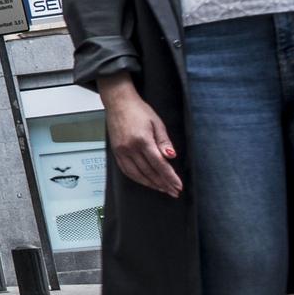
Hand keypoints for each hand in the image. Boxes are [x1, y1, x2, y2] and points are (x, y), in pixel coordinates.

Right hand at [100, 75, 180, 197]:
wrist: (118, 102)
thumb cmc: (139, 110)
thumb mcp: (157, 123)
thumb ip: (164, 142)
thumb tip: (171, 157)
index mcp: (142, 140)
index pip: (159, 164)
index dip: (170, 177)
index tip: (178, 186)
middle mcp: (130, 147)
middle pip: (149, 172)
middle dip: (163, 184)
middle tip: (173, 192)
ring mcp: (121, 150)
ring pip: (137, 174)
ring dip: (151, 184)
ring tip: (162, 189)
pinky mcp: (116, 151)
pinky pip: (126, 170)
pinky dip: (137, 178)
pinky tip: (145, 181)